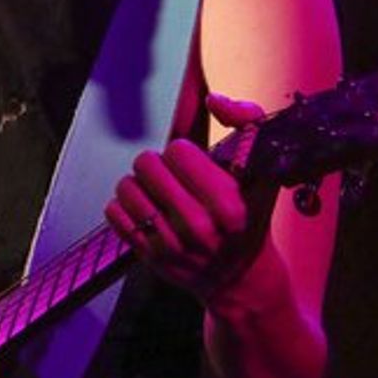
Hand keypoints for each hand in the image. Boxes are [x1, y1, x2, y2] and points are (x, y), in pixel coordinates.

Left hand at [105, 94, 274, 308]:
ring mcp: (170, 244)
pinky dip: (127, 206)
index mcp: (228, 205)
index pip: (178, 151)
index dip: (184, 153)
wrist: (240, 278)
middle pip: (146, 164)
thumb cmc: (249, 218)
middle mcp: (197, 228)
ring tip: (159, 193)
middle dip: (159, 165)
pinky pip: (114, 212)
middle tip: (174, 180)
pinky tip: (148, 210)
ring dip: (140, 184)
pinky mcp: (148, 256)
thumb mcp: (263, 172)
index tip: (195, 167)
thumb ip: (249, 124)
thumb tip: (214, 100)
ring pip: (126, 186)